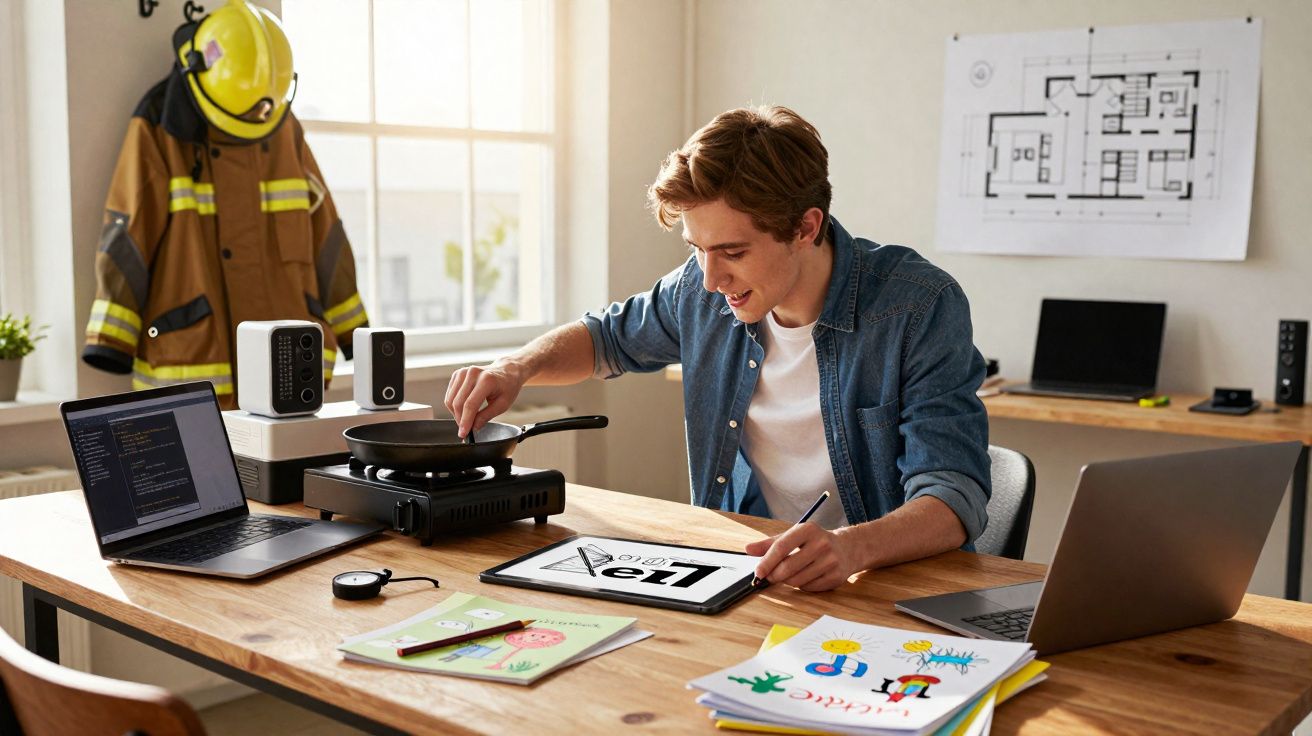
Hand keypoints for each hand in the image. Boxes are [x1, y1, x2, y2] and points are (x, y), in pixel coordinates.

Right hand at [443, 360, 527, 436]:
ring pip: (451, 399)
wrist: (506, 371)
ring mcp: (463, 372)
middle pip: (458, 403)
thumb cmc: (507, 386)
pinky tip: (463, 408)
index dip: (465, 421)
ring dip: (455, 413)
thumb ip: (486, 416)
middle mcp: (473, 373)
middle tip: (466, 429)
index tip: (463, 433)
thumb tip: (473, 427)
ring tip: (466, 419)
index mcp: (486, 380)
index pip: (470, 405)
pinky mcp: (457, 374)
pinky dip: (454, 404)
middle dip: (460, 419)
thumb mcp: (503, 404)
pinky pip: (450, 394)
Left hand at [745, 523, 862, 591]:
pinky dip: (802, 586)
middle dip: (774, 575)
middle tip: (770, 577)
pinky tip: (806, 576)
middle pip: (788, 567)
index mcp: (808, 529)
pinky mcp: (836, 577)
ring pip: (797, 581)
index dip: (767, 562)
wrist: (847, 548)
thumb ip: (769, 543)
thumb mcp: (793, 536)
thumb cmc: (814, 541)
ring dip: (787, 581)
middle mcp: (821, 544)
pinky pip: (808, 588)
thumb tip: (748, 549)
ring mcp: (831, 561)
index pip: (782, 547)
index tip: (758, 572)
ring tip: (790, 574)